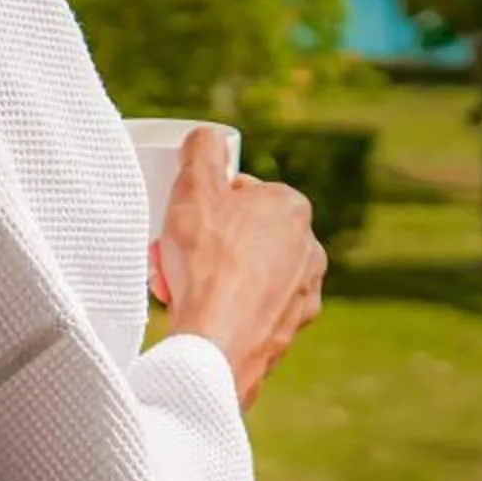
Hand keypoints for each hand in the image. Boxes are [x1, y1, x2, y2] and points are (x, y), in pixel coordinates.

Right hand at [154, 128, 323, 410]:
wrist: (218, 344)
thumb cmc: (209, 262)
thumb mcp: (195, 187)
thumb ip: (202, 150)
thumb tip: (208, 136)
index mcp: (292, 208)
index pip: (242, 193)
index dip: (204, 204)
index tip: (183, 221)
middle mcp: (310, 250)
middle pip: (241, 235)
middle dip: (204, 244)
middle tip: (171, 255)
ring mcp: (303, 294)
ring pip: (245, 274)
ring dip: (210, 276)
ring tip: (177, 287)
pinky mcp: (289, 331)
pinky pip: (249, 311)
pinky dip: (224, 309)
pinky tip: (198, 314)